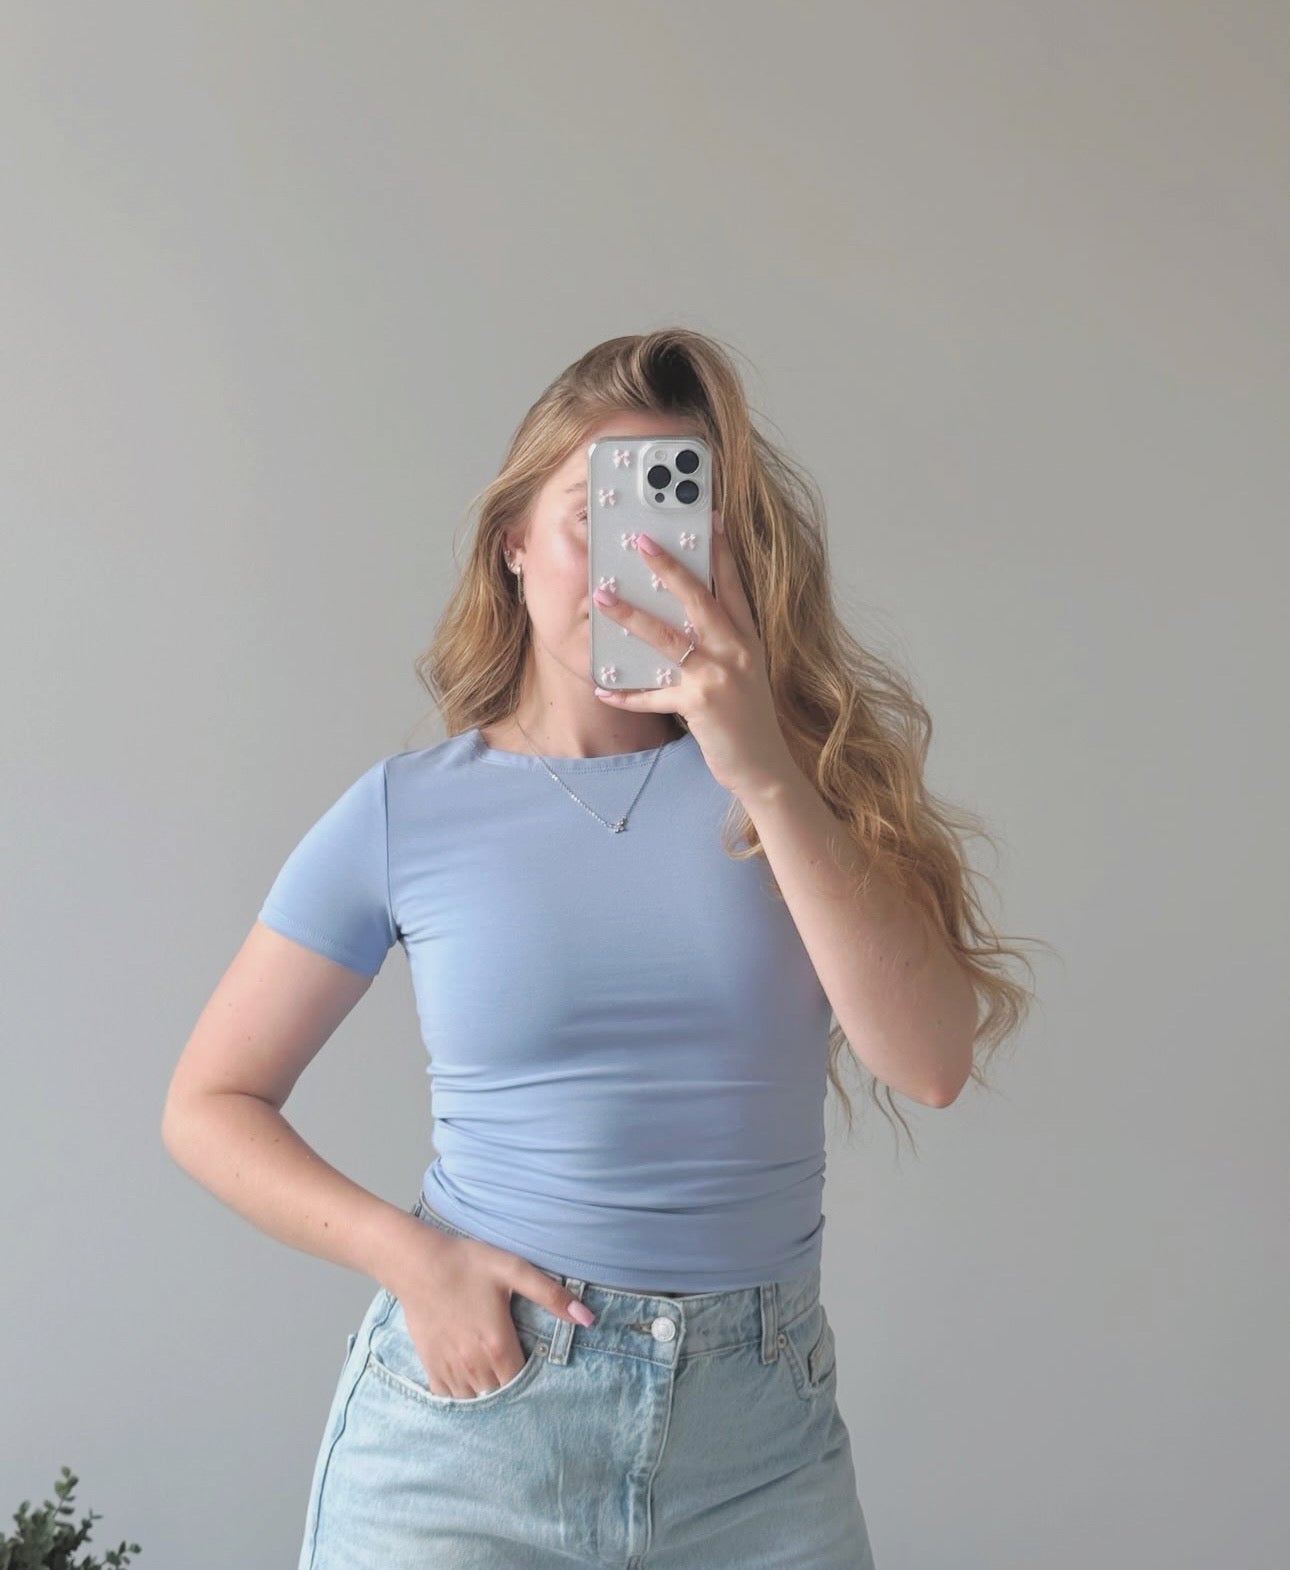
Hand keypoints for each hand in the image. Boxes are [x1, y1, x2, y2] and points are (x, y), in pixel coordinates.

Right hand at [386, 1226, 593, 1399]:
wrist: (418, 1263)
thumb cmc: (468, 1264)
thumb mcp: (514, 1270)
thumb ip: (551, 1295)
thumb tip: (587, 1318)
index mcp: (498, 1345)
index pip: (524, 1383)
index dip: (535, 1382)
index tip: (540, 1374)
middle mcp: (473, 1364)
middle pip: (501, 1396)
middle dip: (513, 1391)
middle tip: (520, 1376)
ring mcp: (450, 1368)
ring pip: (476, 1400)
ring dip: (488, 1394)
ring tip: (497, 1379)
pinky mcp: (431, 1366)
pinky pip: (449, 1399)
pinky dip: (463, 1397)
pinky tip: (471, 1382)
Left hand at [591, 509, 796, 798]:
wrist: (764, 767)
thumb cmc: (748, 718)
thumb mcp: (745, 671)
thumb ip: (723, 643)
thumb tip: (686, 620)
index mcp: (747, 638)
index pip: (733, 585)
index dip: (721, 550)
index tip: (710, 517)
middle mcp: (736, 651)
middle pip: (699, 598)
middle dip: (668, 567)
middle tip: (640, 541)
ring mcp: (718, 677)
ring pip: (668, 638)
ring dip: (632, 616)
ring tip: (603, 597)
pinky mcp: (699, 706)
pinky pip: (654, 695)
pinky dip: (628, 695)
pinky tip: (604, 690)